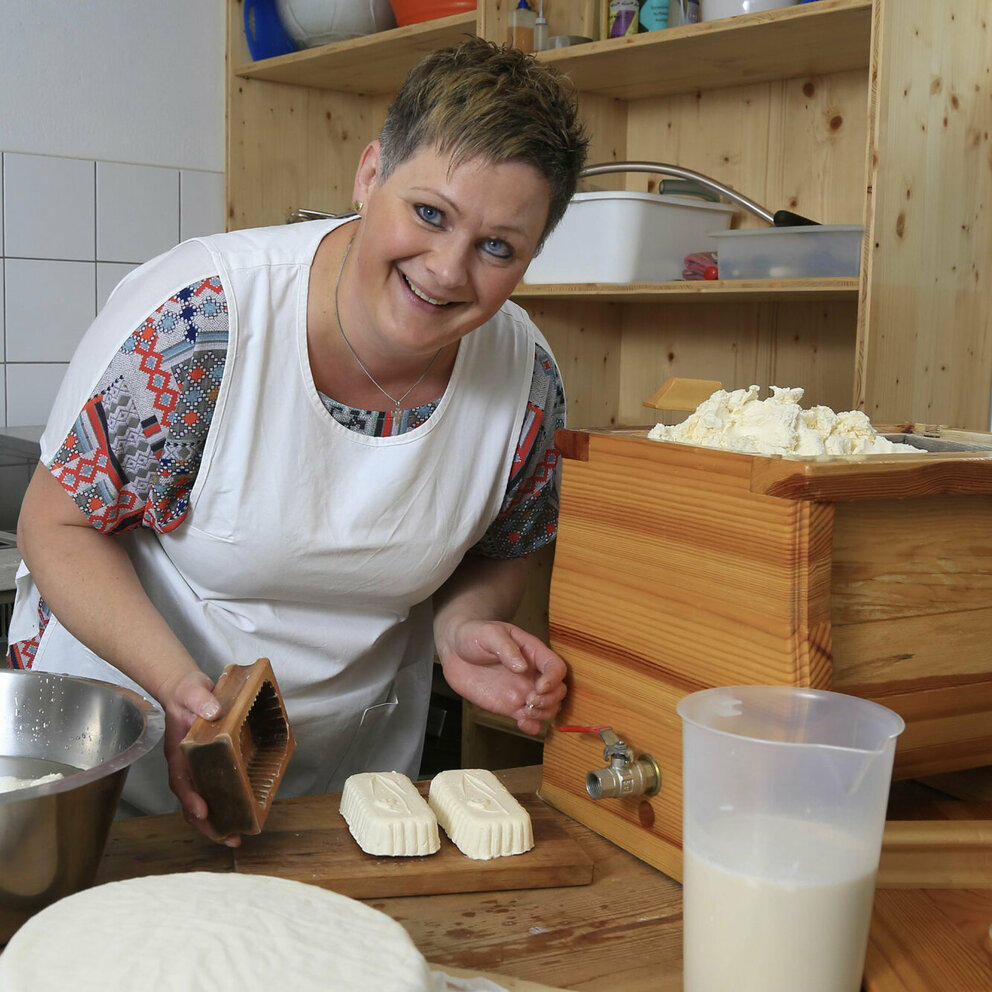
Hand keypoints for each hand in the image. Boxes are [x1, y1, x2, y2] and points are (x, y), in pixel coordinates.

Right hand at [157, 669, 240, 846]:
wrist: (186, 690)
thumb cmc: (188, 693)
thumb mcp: (193, 691)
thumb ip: (201, 699)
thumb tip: (213, 711)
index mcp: (179, 751)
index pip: (181, 779)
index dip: (190, 798)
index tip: (202, 812)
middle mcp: (185, 764)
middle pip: (190, 801)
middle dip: (205, 824)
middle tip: (228, 838)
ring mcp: (195, 767)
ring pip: (200, 800)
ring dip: (214, 822)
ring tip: (234, 837)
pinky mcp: (208, 765)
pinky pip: (212, 789)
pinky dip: (222, 805)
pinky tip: (238, 815)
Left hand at [439, 620, 566, 734]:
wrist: (455, 650)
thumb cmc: (474, 635)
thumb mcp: (490, 634)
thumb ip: (507, 649)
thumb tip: (522, 667)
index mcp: (532, 652)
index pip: (556, 667)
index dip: (553, 679)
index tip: (539, 687)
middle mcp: (532, 673)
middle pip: (558, 690)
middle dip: (550, 699)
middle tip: (530, 700)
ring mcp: (522, 690)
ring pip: (548, 707)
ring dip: (543, 713)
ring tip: (525, 712)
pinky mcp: (510, 705)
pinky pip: (530, 720)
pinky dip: (533, 726)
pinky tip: (522, 722)